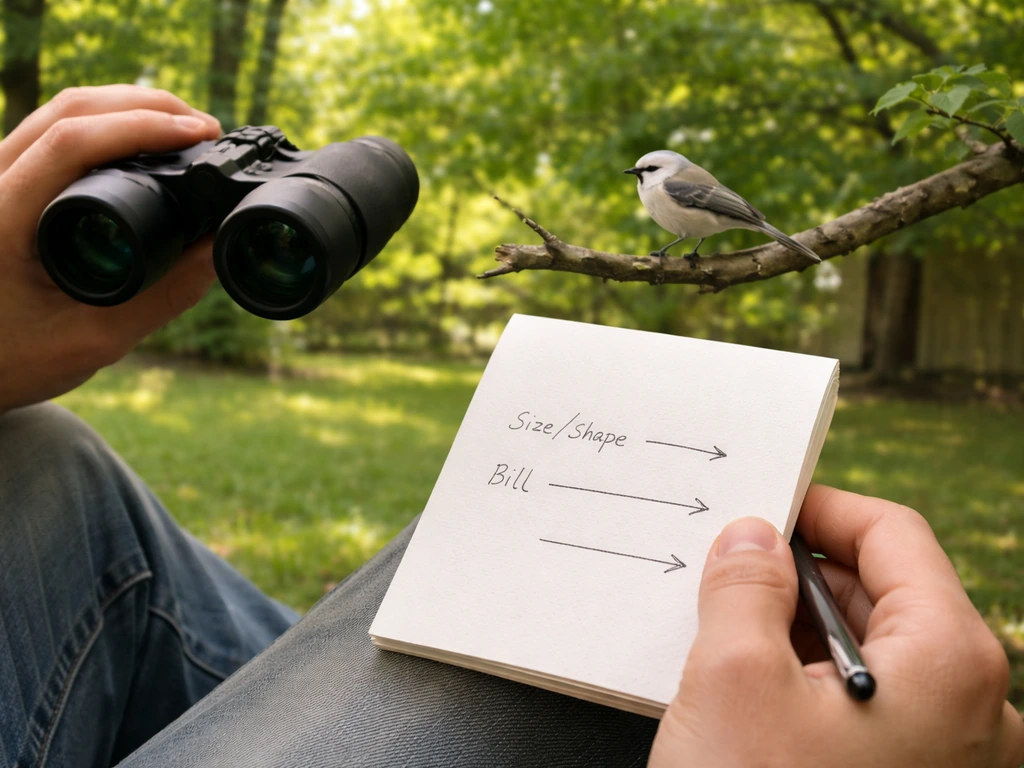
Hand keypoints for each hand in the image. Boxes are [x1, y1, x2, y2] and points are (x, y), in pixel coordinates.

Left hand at [0, 85, 220, 413]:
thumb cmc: (13, 360)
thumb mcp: (94, 340)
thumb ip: (162, 297)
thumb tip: (218, 250)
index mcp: (0, 217)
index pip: (71, 142)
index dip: (143, 126)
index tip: (200, 136)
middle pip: (69, 108)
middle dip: (145, 105)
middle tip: (206, 130)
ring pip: (61, 111)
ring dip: (127, 108)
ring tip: (186, 132)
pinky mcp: (5, 184)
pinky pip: (55, 134)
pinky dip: (107, 126)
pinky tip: (146, 144)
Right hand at [649, 484, 1023, 766]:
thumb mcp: (734, 680)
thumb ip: (745, 584)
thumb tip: (753, 538)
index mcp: (951, 663)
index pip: (892, 534)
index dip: (820, 506)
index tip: (763, 504)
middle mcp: (973, 711)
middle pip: (887, 593)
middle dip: (802, 573)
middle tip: (729, 567)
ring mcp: (949, 758)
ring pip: (873, 654)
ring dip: (799, 630)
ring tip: (730, 631)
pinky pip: (867, 708)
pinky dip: (812, 683)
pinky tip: (752, 695)